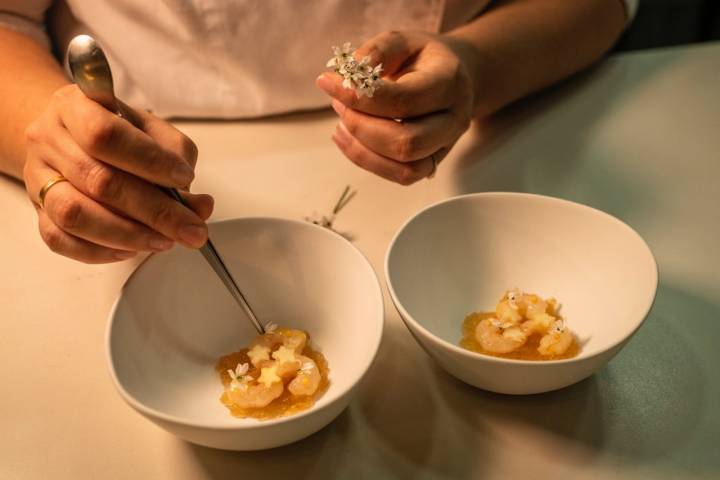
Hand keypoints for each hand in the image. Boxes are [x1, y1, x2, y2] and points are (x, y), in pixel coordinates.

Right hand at [23, 84, 213, 262]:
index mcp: (77, 105)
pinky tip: (132, 249)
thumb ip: (179, 160)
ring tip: (165, 240)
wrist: (71, 136)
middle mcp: (49, 139)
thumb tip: (199, 206)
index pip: (106, 134)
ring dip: (128, 235)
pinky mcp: (37, 211)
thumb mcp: (153, 130)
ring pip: (74, 215)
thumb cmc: (120, 133)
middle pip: (98, 181)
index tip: (185, 179)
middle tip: (191, 229)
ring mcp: (38, 177)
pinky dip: (100, 251)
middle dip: (154, 211)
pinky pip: (60, 240)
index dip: (149, 161)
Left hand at [316, 30, 474, 184]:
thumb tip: (346, 76)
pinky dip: (369, 162)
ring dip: (363, 150)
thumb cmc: (422, 58)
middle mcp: (455, 119)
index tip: (327, 82)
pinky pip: (403, 176)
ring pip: (406, 168)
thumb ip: (375, 52)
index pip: (403, 100)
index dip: (360, 97)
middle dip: (361, 127)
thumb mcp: (401, 41)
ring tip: (341, 124)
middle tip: (339, 104)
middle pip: (406, 142)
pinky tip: (349, 140)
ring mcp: (446, 145)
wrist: (453, 76)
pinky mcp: (433, 162)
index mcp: (449, 82)